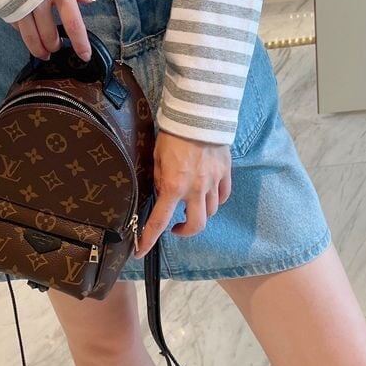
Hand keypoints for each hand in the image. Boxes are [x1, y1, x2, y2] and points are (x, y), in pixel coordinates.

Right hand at [10, 0, 94, 61]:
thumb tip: (90, 1)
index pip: (74, 23)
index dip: (80, 43)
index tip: (84, 56)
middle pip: (49, 36)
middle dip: (54, 46)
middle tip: (56, 47)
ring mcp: (21, 4)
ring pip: (31, 37)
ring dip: (38, 49)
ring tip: (43, 52)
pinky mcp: (5, 6)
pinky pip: (17, 27)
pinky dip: (24, 32)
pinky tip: (27, 31)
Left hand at [135, 131, 231, 257]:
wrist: (199, 114)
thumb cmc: (173, 134)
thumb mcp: (156, 157)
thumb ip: (159, 179)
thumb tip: (163, 193)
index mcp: (173, 186)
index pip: (159, 221)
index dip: (148, 239)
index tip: (140, 251)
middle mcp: (195, 189)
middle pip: (196, 226)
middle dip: (185, 232)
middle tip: (176, 227)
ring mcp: (213, 182)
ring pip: (211, 211)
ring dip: (199, 213)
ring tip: (190, 205)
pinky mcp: (225, 173)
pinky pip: (222, 196)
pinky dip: (216, 200)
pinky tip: (208, 195)